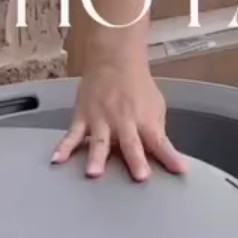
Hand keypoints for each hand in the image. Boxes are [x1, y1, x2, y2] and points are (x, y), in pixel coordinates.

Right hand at [51, 51, 187, 181]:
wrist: (114, 60)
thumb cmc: (137, 86)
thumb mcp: (155, 105)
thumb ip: (155, 130)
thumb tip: (158, 153)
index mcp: (144, 120)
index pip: (160, 142)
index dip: (170, 156)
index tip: (179, 169)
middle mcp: (123, 122)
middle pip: (131, 144)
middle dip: (136, 160)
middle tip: (140, 177)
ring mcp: (101, 120)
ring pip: (99, 141)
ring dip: (97, 158)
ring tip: (93, 173)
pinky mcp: (83, 117)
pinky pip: (73, 135)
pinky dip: (64, 147)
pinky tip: (57, 160)